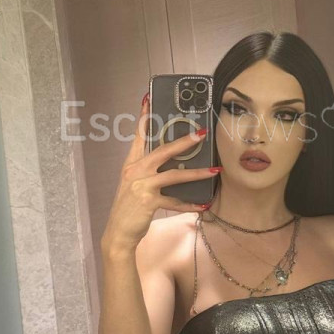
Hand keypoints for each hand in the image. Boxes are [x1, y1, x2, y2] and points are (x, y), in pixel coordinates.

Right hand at [100, 93, 218, 252]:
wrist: (118, 234)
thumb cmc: (129, 209)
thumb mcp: (135, 185)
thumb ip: (149, 172)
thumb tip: (174, 164)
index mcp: (131, 164)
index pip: (138, 136)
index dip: (143, 117)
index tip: (148, 99)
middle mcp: (135, 171)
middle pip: (162, 151)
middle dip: (184, 141)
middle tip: (202, 133)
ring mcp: (141, 186)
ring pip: (173, 175)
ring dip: (197, 173)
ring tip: (215, 170)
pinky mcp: (148, 201)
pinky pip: (174, 201)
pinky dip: (190, 204)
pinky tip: (204, 205)